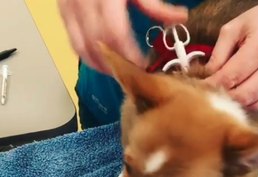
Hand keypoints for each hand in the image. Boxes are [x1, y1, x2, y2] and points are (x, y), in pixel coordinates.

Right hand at [58, 0, 187, 72]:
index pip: (116, 34)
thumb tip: (181, 18)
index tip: (143, 67)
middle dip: (116, 64)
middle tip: (132, 75)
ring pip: (82, 48)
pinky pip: (73, 42)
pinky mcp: (63, 12)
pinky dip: (87, 56)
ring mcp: (69, 8)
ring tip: (118, 72)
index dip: (130, 55)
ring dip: (100, 65)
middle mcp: (83, 3)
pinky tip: (102, 62)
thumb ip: (155, 4)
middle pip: (98, 45)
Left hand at [206, 0, 257, 111]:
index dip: (213, 87)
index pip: (232, 76)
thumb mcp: (235, 28)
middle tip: (213, 97)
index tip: (201, 90)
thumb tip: (207, 79)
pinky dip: (254, 106)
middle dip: (226, 99)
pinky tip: (245, 99)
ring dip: (240, 106)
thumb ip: (218, 54)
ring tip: (229, 98)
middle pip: (245, 95)